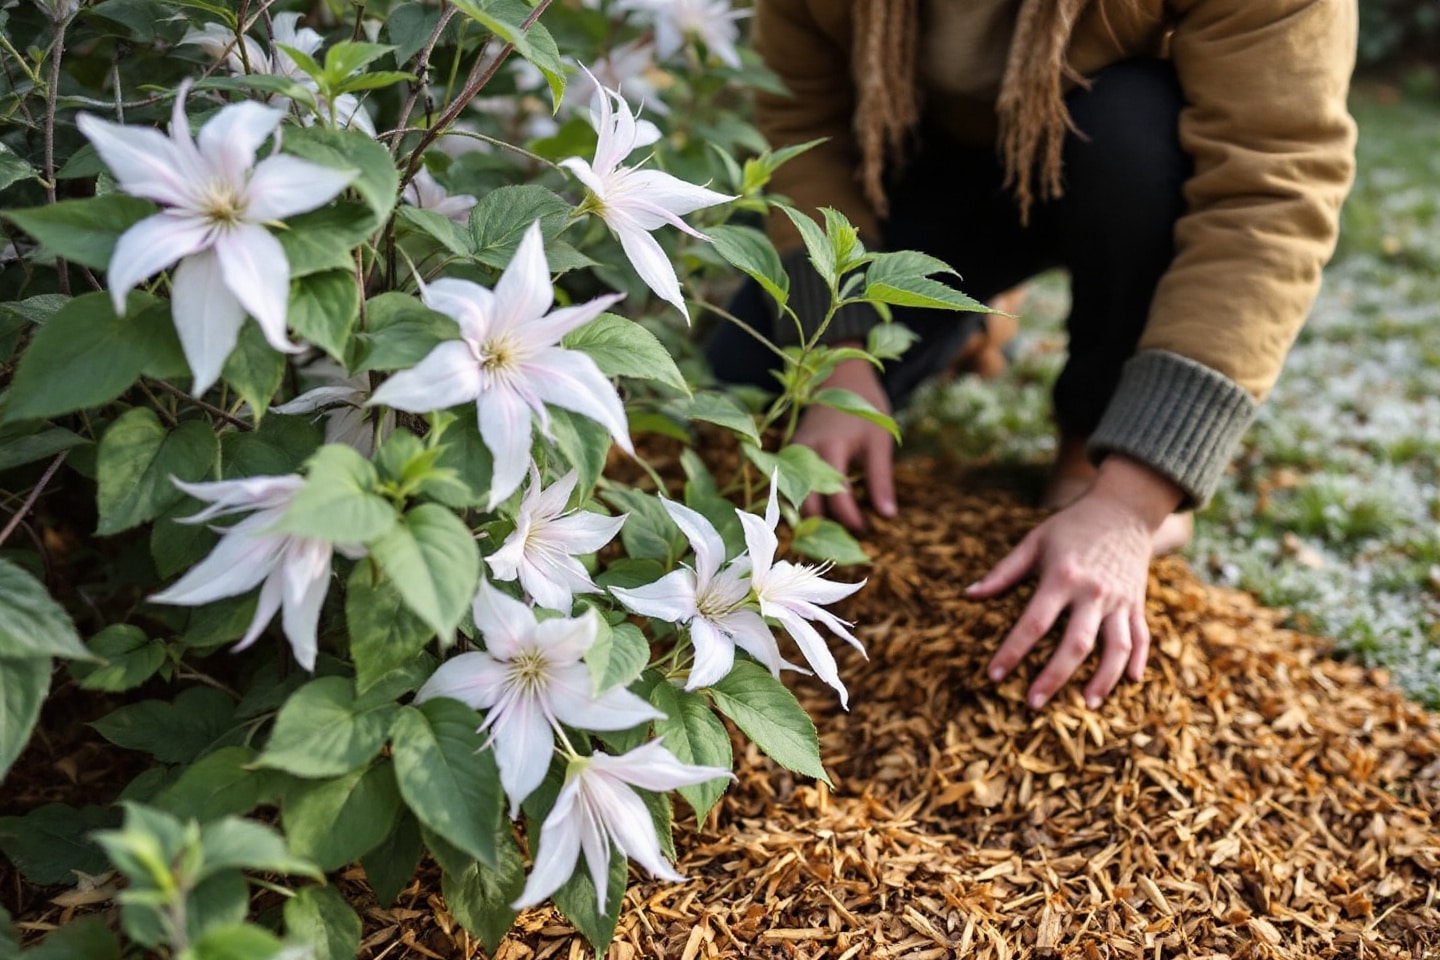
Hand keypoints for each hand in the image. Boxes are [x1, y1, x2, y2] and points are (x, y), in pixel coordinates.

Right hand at [791, 356, 896, 532]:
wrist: (839, 376)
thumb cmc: (863, 407)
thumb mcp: (879, 440)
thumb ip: (880, 479)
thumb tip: (888, 515)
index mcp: (830, 447)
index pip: (836, 495)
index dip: (850, 518)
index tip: (865, 529)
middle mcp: (804, 453)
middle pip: (807, 502)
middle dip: (823, 527)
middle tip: (844, 543)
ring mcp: (791, 455)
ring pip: (793, 498)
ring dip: (810, 519)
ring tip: (830, 537)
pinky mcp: (787, 456)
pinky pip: (790, 487)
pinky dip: (803, 504)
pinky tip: (817, 519)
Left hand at [966, 455, 1184, 708]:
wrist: (1124, 508)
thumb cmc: (1071, 526)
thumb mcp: (1034, 541)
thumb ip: (1003, 571)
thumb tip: (969, 594)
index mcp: (1062, 577)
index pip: (1034, 623)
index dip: (1012, 651)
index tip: (994, 675)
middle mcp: (1093, 592)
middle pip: (1076, 643)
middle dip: (1054, 676)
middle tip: (1033, 703)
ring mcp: (1120, 600)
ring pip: (1116, 647)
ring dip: (1103, 679)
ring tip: (1087, 705)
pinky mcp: (1138, 603)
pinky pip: (1142, 637)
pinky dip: (1137, 660)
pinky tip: (1130, 682)